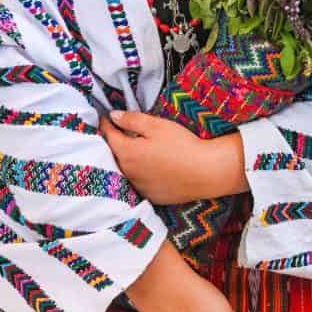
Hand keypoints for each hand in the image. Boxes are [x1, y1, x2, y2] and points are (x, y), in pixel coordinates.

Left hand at [101, 110, 245, 203]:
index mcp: (127, 152)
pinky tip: (151, 167)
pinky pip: (139, 182)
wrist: (205, 172)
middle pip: (115, 154)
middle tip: (118, 131)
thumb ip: (131, 120)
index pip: (109, 135)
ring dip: (127, 159)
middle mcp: (128, 172)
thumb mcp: (156, 126)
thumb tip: (113, 116)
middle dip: (115, 142)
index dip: (106, 124)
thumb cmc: (182, 145)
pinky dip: (140, 173)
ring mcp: (139, 187)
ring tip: (136, 149)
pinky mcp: (151, 196)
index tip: (106, 117)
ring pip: (126, 169)